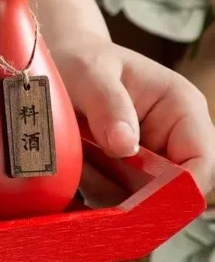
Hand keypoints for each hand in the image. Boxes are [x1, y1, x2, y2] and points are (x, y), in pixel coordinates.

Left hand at [53, 35, 214, 196]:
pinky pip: (110, 198)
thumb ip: (107, 104)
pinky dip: (89, 191)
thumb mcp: (89, 73)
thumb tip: (124, 146)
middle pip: (171, 191)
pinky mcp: (121, 175)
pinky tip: (71, 166)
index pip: (201, 161)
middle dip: (132, 194)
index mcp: (181, 108)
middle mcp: (171, 139)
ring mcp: (146, 160)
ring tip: (75, 156)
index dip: (178, 189)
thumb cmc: (82, 61)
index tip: (139, 200)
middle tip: (92, 180)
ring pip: (136, 200)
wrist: (60, 63)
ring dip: (102, 190)